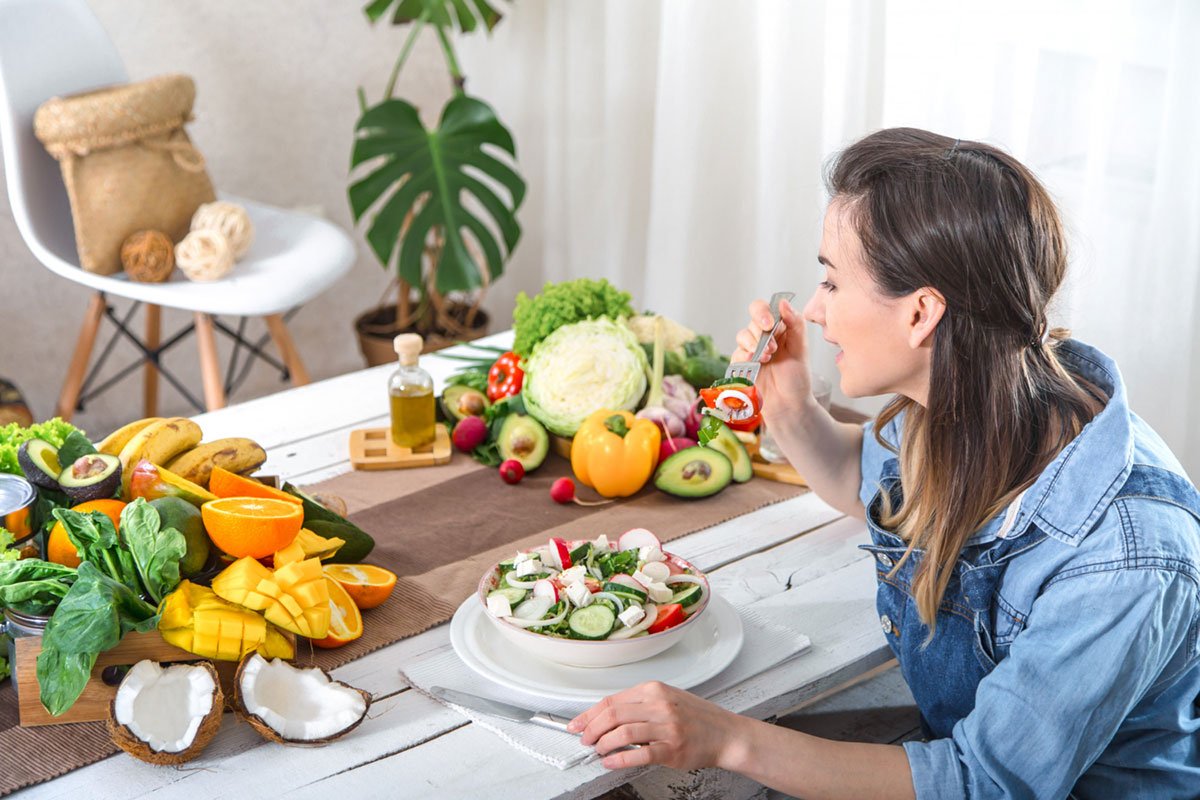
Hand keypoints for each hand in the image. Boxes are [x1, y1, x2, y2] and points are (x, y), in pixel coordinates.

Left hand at [568, 681, 741, 770]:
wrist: (726, 734)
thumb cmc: (697, 718)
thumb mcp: (667, 700)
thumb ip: (639, 705)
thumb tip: (606, 716)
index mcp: (654, 690)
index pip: (610, 700)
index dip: (588, 714)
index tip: (576, 724)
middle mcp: (659, 705)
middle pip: (612, 715)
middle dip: (591, 729)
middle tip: (584, 739)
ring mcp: (666, 727)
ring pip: (621, 733)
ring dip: (602, 744)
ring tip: (599, 751)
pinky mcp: (672, 748)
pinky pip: (638, 754)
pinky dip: (618, 759)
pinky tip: (611, 762)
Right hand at [731, 298, 812, 420]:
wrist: (789, 405)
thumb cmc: (796, 378)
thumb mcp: (801, 349)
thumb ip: (795, 324)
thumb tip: (783, 302)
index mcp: (779, 328)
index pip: (765, 309)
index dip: (763, 312)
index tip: (769, 324)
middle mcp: (763, 336)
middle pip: (752, 320)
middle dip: (760, 332)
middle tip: (771, 347)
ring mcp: (751, 349)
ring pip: (742, 335)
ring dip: (753, 343)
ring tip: (766, 357)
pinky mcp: (741, 364)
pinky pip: (736, 353)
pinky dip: (743, 355)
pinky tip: (753, 361)